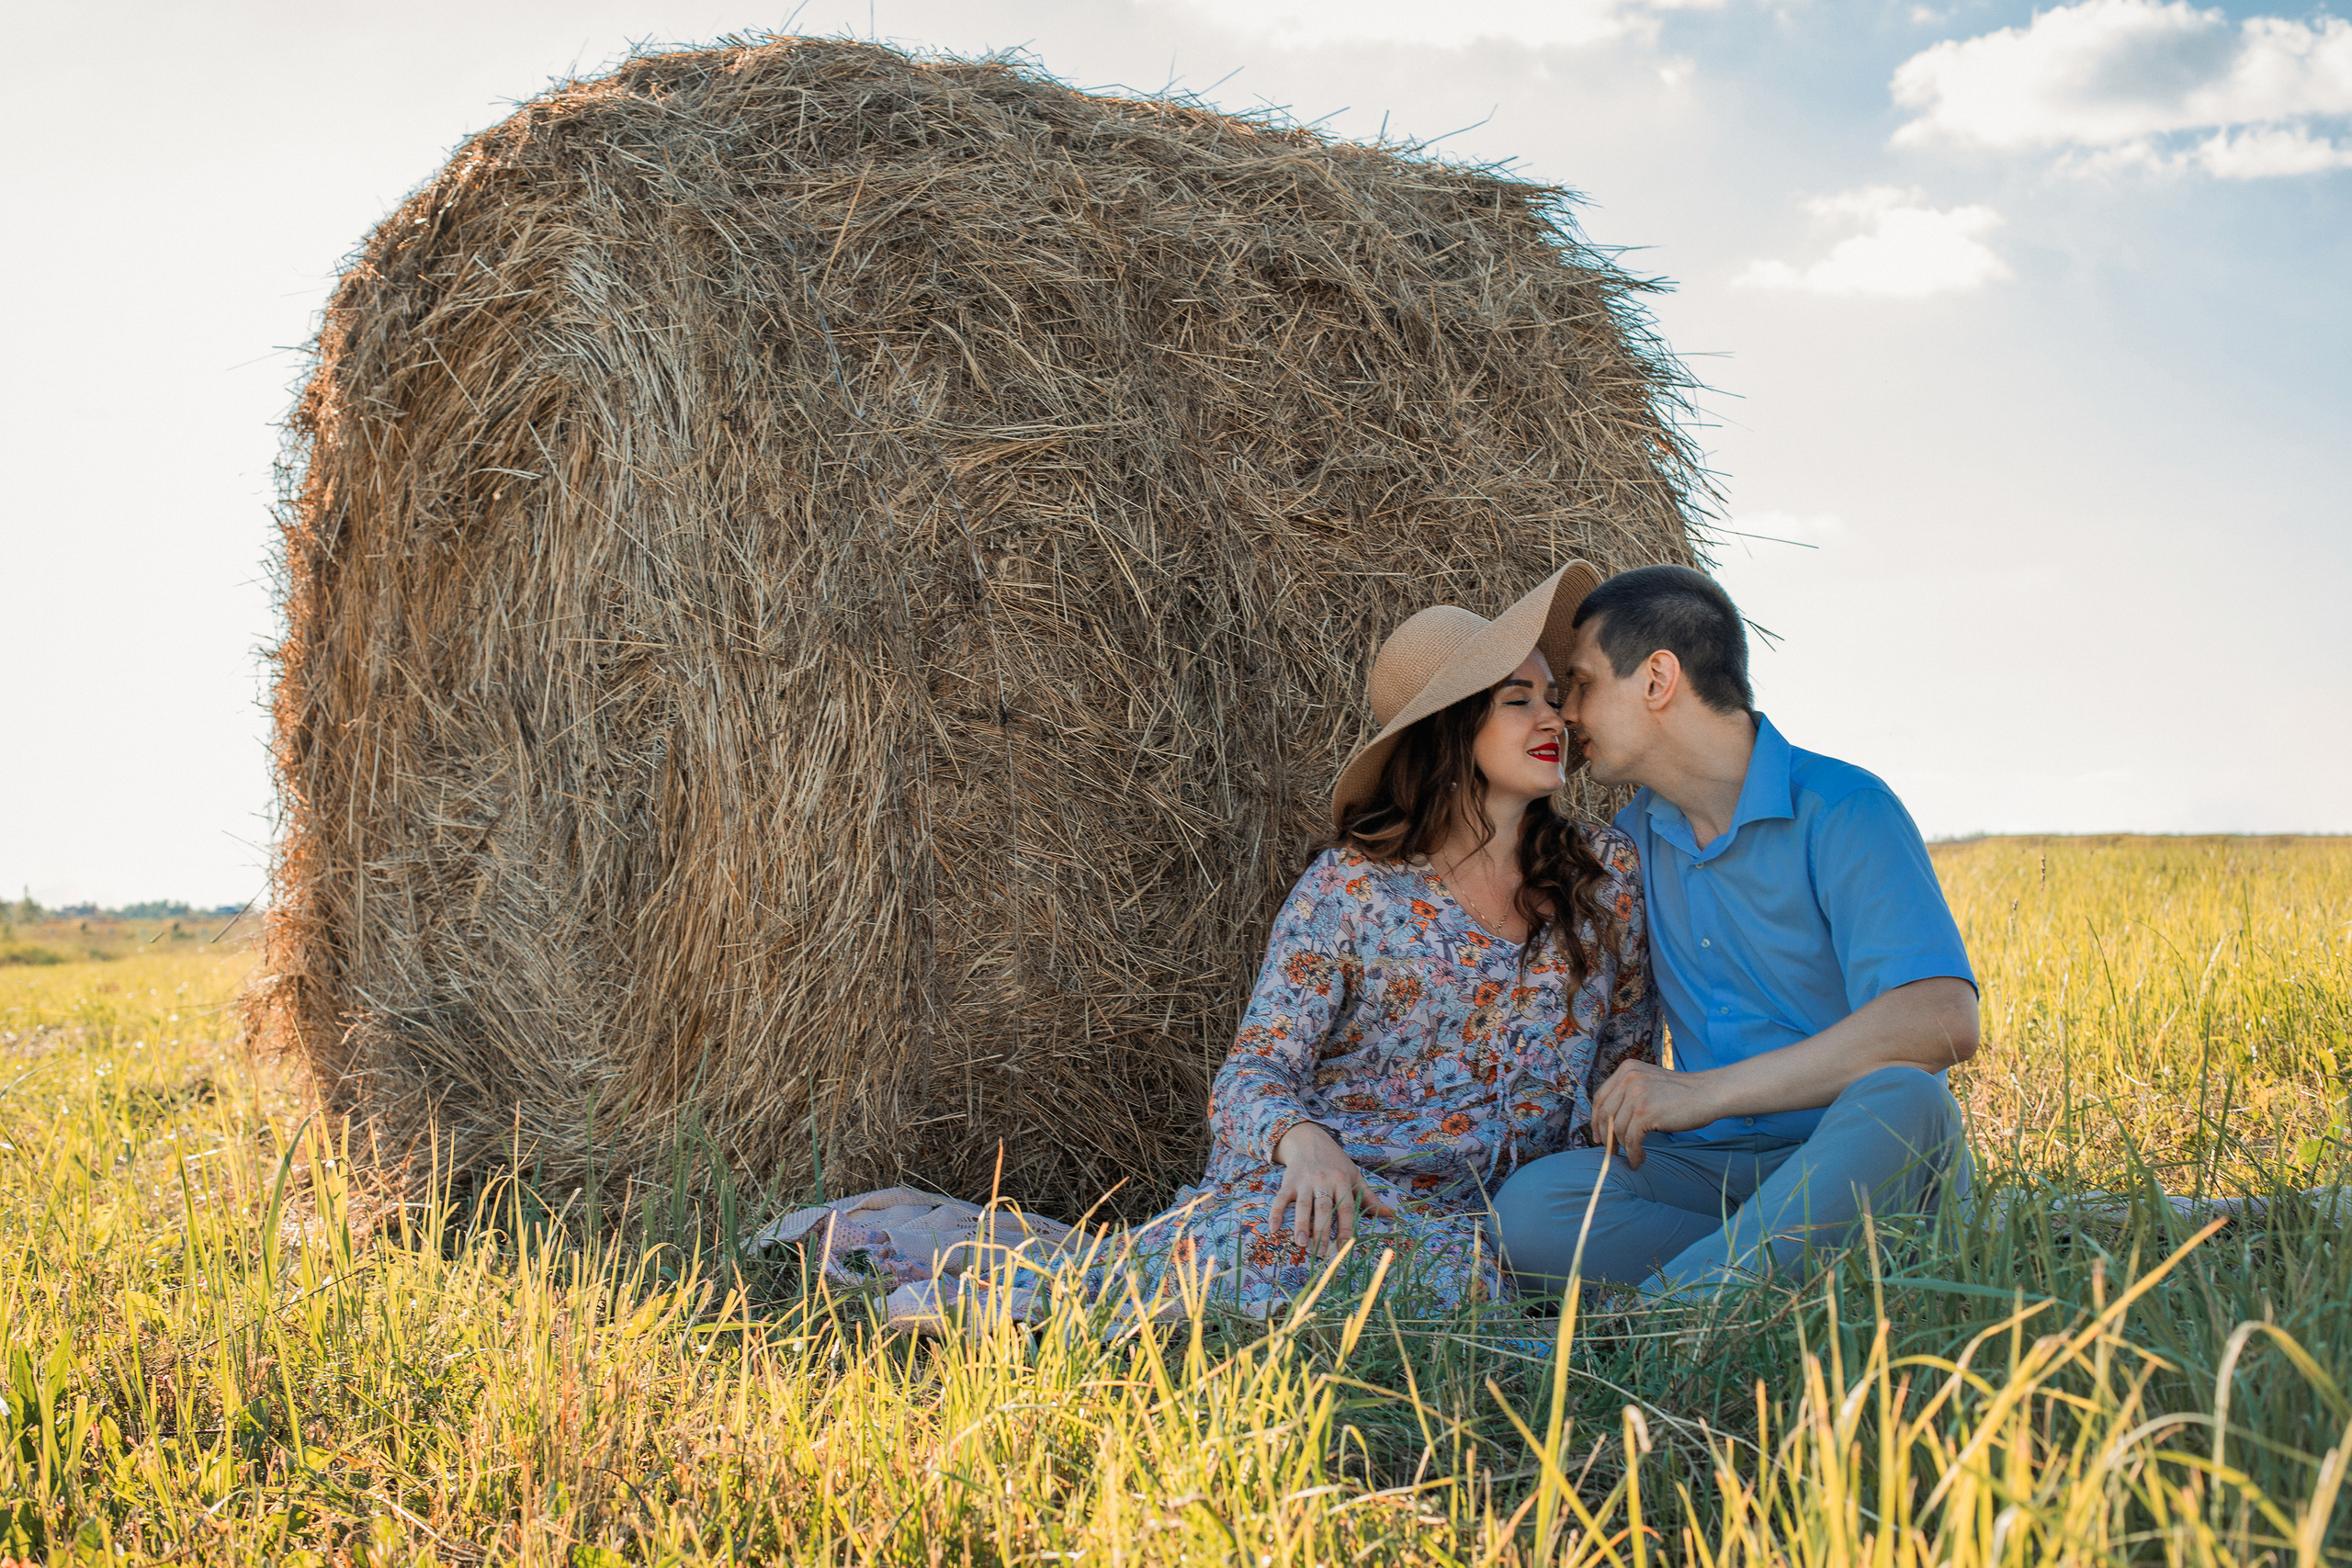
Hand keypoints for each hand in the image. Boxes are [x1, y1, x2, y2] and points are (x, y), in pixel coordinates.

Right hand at [1270, 1122, 1394, 1255]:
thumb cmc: (1335, 1163)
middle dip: (1322, 1231)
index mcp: (1341, 1181)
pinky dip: (1276, 1213)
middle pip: (1323, 1209)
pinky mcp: (1288, 1181)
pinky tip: (1273, 1228)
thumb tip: (1391, 1215)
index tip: (1344, 1246)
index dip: (1346, 1227)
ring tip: (1301, 1243)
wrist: (1309, 1140)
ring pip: (1303, 1205)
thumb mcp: (1354, 1176)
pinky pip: (1281, 1198)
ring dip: (1301, 1225)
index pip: (1345, 1207)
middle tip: (1321, 1252)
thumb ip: (1369, 1198)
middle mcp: (1323, 1181)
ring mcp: (1305, 1181)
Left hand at [1589, 1060, 1721, 1168]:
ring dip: (1623, 1148)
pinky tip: (1639, 1160)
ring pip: (1617, 1129)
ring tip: (1633, 1157)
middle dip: (1605, 1136)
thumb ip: (1630, 1093)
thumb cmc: (1682, 1094)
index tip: (1598, 1136)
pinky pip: (1631, 1140)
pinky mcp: (1645, 1112)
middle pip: (1604, 1114)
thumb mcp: (1650, 1083)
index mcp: (1626, 1069)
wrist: (1709, 1094)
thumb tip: (1608, 1121)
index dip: (1596, 1119)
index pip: (1600, 1097)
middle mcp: (1628, 1079)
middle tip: (1610, 1152)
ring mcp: (1636, 1095)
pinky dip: (1634, 1154)